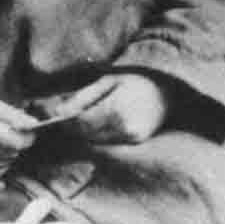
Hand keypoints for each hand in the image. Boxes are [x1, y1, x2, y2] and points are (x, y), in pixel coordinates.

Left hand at [55, 73, 171, 145]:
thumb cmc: (137, 81)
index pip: (80, 122)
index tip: (55, 117)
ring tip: (85, 118)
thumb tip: (58, 111)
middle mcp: (123, 128)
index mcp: (115, 110)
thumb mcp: (108, 81)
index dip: (65, 121)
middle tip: (66, 118)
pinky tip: (101, 124)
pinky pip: (108, 142)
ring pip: (95, 140)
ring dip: (85, 132)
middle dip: (73, 127)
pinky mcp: (135, 141)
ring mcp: (130, 137)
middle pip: (86, 134)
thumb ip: (82, 97)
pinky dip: (99, 135)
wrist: (169, 92)